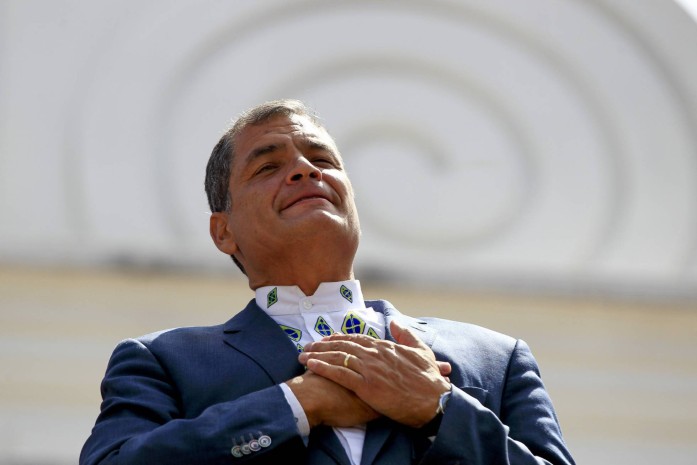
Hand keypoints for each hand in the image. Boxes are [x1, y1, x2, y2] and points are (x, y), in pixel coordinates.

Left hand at [298, 320, 450, 427]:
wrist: (434, 401)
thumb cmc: (429, 380)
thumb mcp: (422, 351)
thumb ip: (406, 335)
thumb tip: (395, 322)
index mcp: (386, 347)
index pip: (357, 338)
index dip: (339, 338)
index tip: (326, 339)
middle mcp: (375, 354)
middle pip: (343, 345)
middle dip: (323, 345)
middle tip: (308, 345)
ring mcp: (370, 369)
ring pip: (337, 357)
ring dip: (317, 355)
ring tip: (302, 354)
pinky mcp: (366, 386)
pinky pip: (339, 374)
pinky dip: (323, 368)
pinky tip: (310, 366)